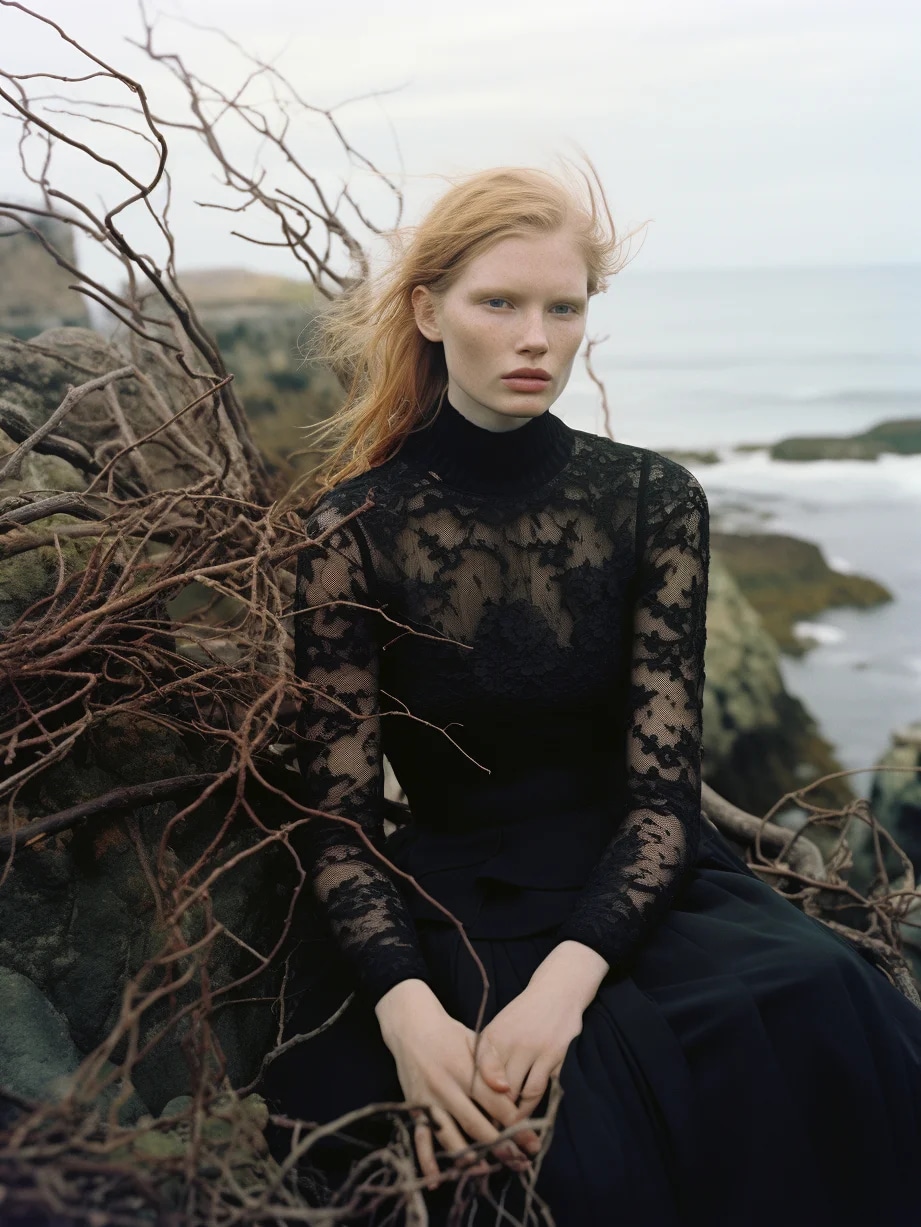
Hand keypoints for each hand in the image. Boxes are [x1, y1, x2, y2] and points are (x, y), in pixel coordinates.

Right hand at [376, 987, 541, 1190]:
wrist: (410, 1026)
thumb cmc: (449, 1034)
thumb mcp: (474, 1041)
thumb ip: (491, 1065)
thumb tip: (507, 1088)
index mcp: (464, 1069)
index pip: (494, 1103)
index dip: (516, 1124)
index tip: (532, 1141)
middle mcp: (446, 1087)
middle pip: (476, 1125)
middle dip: (501, 1147)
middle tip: (520, 1163)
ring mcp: (428, 1101)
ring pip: (450, 1136)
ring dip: (470, 1158)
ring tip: (488, 1172)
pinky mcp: (413, 1109)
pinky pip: (420, 1139)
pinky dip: (428, 1161)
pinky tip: (438, 1180)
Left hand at [477, 979, 583, 1130]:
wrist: (557, 991)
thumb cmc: (523, 1015)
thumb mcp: (499, 1029)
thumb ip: (486, 1057)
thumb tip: (473, 1091)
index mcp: (492, 1036)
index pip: (478, 1074)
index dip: (475, 1099)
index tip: (472, 1116)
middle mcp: (511, 1042)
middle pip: (498, 1088)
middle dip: (493, 1112)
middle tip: (488, 1132)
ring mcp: (535, 1049)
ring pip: (520, 1092)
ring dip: (514, 1114)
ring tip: (508, 1128)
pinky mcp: (555, 1056)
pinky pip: (540, 1088)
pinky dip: (531, 1105)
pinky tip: (526, 1114)